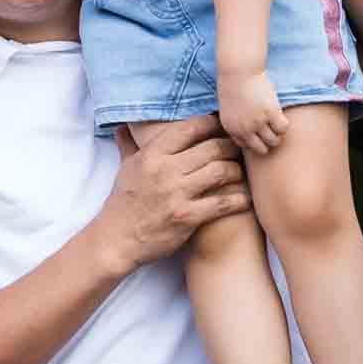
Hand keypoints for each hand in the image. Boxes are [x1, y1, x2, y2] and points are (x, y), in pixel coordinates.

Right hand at [93, 115, 248, 275]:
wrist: (117, 239)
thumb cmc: (122, 202)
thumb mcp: (124, 169)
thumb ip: (128, 145)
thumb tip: (124, 126)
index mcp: (151, 155)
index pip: (189, 128)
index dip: (211, 123)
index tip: (221, 126)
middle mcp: (165, 170)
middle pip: (212, 148)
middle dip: (230, 146)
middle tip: (239, 148)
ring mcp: (177, 194)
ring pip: (221, 171)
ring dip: (236, 170)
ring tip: (241, 172)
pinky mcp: (188, 217)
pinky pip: (222, 203)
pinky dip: (239, 199)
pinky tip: (245, 198)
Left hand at [216, 70, 287, 156]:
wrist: (237, 71)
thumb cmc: (233, 86)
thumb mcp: (229, 108)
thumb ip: (238, 122)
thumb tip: (252, 133)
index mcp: (232, 129)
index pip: (247, 147)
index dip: (256, 140)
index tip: (260, 132)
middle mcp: (244, 129)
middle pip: (262, 149)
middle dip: (268, 142)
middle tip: (271, 130)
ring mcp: (257, 122)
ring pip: (274, 141)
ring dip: (278, 135)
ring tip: (276, 123)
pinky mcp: (270, 112)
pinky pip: (283, 128)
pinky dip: (284, 125)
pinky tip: (281, 115)